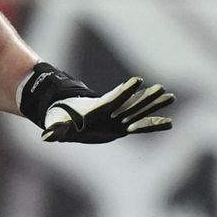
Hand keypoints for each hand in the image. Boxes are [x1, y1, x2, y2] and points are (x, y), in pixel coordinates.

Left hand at [42, 77, 173, 142]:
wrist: (68, 118)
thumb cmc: (63, 120)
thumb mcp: (59, 126)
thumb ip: (56, 131)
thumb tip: (46, 136)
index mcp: (98, 110)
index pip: (114, 99)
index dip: (125, 91)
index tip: (136, 80)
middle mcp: (111, 113)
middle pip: (131, 103)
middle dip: (146, 98)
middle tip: (162, 88)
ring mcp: (117, 118)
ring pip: (139, 110)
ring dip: (153, 104)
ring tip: (169, 96)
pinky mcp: (121, 126)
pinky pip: (139, 125)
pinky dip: (152, 123)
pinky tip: (168, 122)